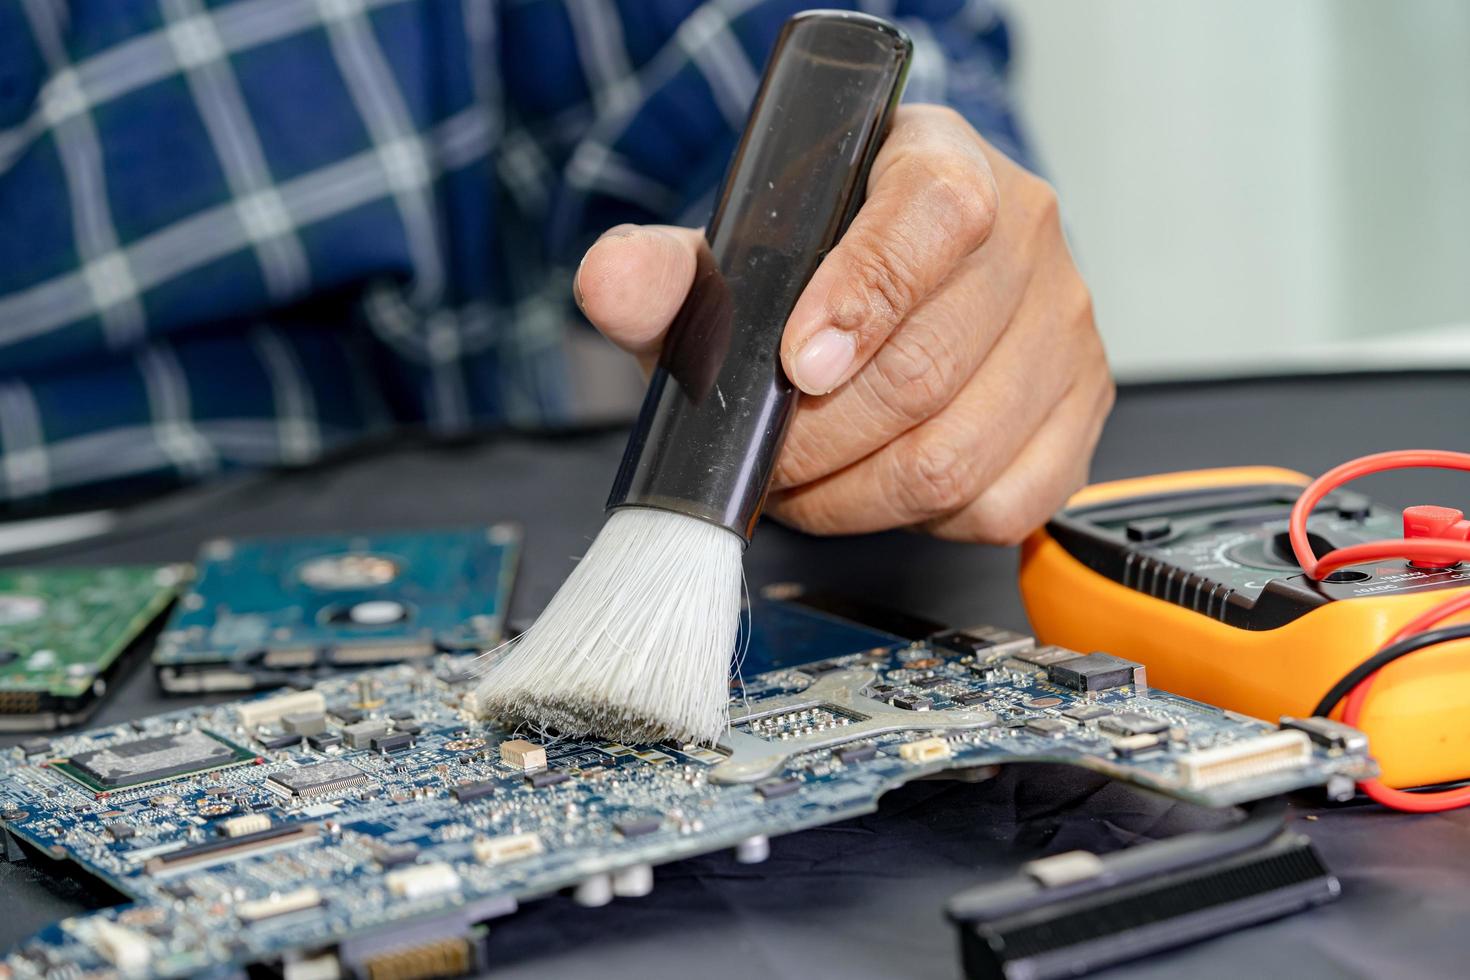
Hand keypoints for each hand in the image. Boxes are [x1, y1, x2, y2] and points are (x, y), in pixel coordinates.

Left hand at [575, 104, 1112, 544]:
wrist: (893, 278)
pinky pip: (997, 506)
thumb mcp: (733, 252)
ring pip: (956, 456)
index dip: (861, 300)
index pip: (934, 221)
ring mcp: (1063, 335)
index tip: (794, 364)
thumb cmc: (820, 263)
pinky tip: (876, 486)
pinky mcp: (1079, 418)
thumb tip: (614, 286)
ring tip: (804, 479)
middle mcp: (1027, 243)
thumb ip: (666, 270)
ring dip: (852, 494)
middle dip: (816, 438)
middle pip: (927, 369)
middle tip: (764, 454)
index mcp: (943, 165)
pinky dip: (917, 522)